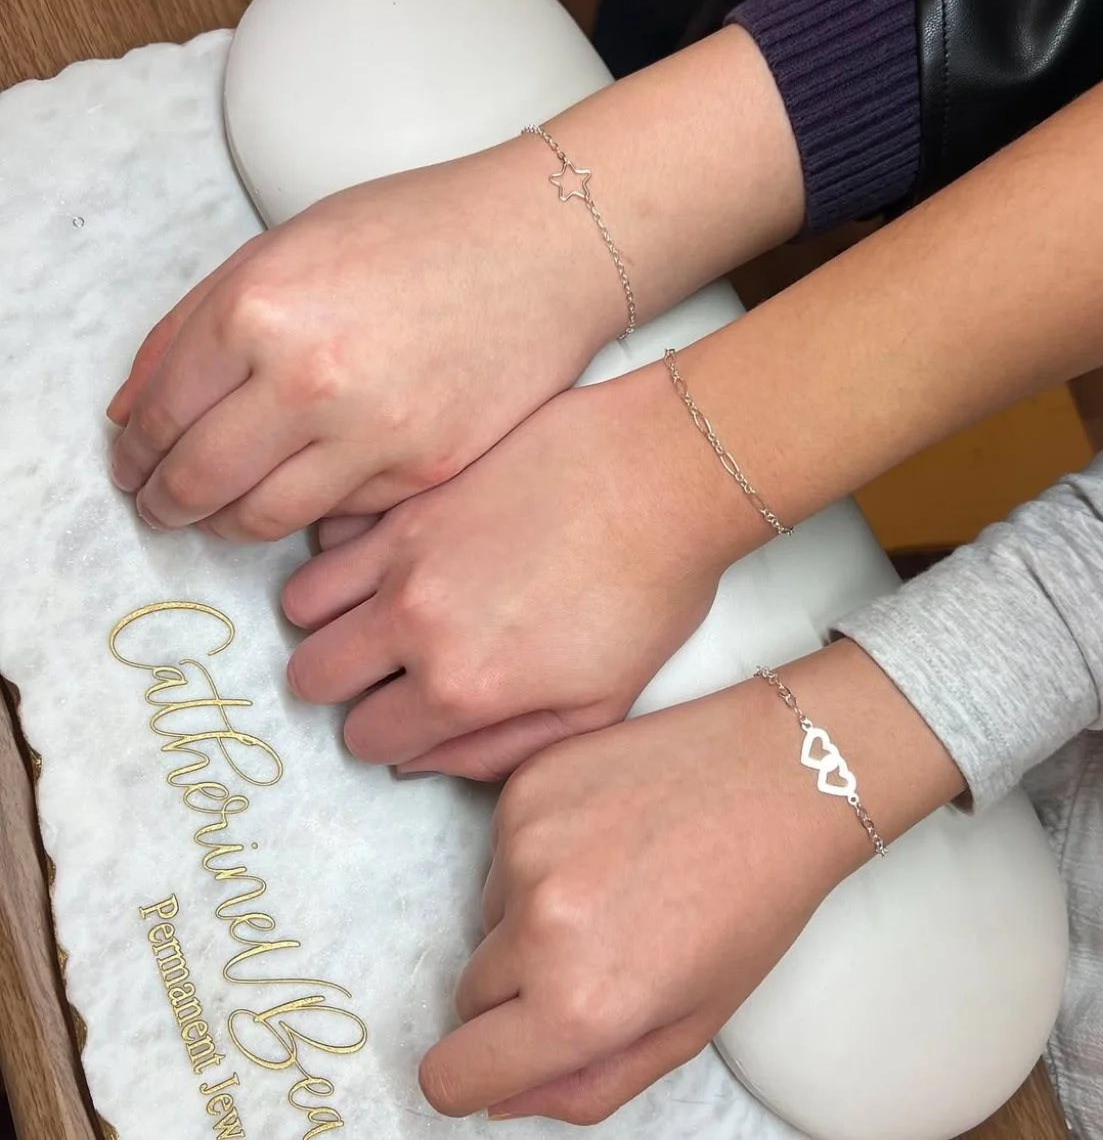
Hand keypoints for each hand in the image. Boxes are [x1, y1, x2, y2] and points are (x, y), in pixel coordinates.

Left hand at [106, 138, 621, 540]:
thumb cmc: (418, 232)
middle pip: (200, 479)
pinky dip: (309, 512)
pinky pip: (338, 517)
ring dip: (226, 524)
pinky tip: (303, 493)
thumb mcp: (285, 248)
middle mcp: (309, 379)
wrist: (540, 250)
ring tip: (222, 514)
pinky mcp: (423, 471)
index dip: (134, 454)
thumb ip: (195, 327)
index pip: (159, 414)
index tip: (131, 468)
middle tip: (160, 506)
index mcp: (258, 308)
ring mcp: (373, 434)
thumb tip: (133, 411)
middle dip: (165, 501)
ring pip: (263, 518)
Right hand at [280, 367, 758, 777]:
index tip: (413, 716)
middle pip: (313, 676)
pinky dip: (341, 549)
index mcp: (462, 686)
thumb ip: (502, 748)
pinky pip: (329, 532)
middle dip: (344, 684)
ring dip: (332, 616)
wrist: (667, 475)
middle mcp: (414, 620)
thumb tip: (420, 761)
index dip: (389, 734)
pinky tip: (388, 553)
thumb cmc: (650, 589)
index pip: (366, 738)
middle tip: (389, 669)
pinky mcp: (411, 492)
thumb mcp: (599, 704)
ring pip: (301, 604)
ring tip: (380, 610)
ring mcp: (404, 548)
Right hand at [419, 643, 963, 1123]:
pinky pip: (502, 845)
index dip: (473, 1073)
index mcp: (581, 1004)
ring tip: (619, 879)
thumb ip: (591, 1084)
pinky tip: (609, 832)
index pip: (453, 1074)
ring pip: (489, 914)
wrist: (779, 774)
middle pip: (470, 992)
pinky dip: (540, 848)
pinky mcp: (526, 785)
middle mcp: (539, 925)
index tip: (495, 1055)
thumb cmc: (753, 901)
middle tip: (601, 950)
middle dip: (519, 988)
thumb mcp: (690, 1025)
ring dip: (531, 911)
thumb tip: (505, 1099)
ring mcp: (526, 845)